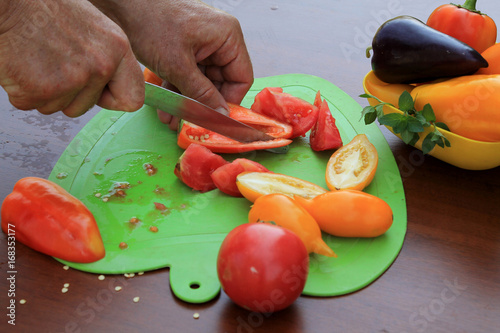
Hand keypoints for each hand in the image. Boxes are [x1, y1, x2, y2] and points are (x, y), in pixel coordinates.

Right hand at [0, 0, 144, 116]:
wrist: (7, 2)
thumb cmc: (43, 8)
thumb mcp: (92, 27)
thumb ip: (106, 57)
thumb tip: (113, 83)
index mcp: (117, 49)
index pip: (133, 99)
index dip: (112, 99)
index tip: (100, 93)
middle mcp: (100, 66)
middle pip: (87, 106)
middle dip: (68, 93)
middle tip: (52, 63)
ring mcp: (73, 79)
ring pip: (59, 107)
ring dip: (44, 91)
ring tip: (37, 59)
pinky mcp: (43, 89)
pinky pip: (32, 105)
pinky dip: (21, 91)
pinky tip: (22, 65)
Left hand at [92, 0, 253, 127]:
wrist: (119, 3)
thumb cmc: (150, 21)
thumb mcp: (178, 65)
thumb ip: (201, 93)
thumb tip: (220, 116)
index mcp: (227, 37)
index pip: (241, 78)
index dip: (229, 102)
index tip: (215, 121)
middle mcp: (218, 40)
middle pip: (220, 83)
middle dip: (203, 105)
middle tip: (190, 124)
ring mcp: (201, 44)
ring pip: (202, 83)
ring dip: (188, 102)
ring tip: (172, 119)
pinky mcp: (184, 49)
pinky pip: (188, 76)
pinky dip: (178, 91)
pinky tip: (166, 108)